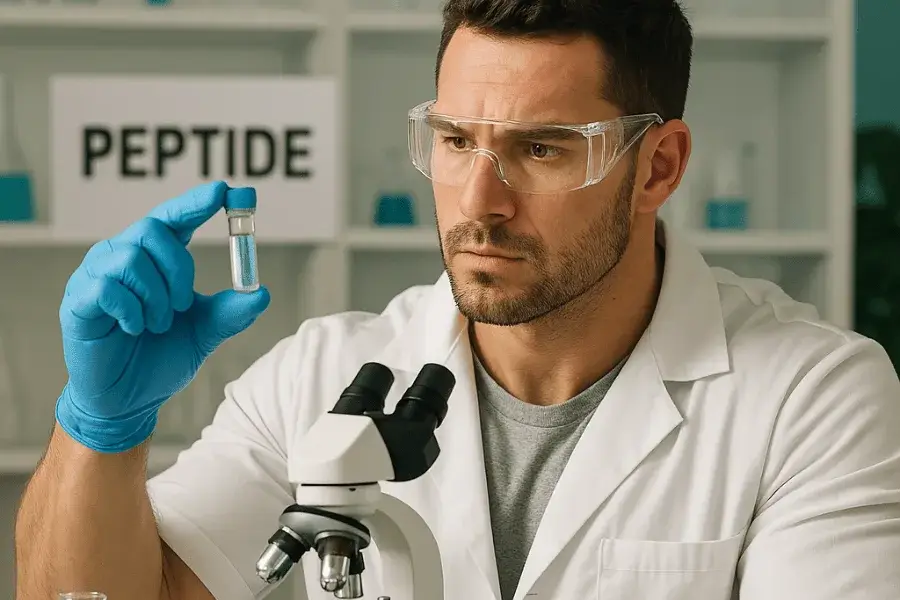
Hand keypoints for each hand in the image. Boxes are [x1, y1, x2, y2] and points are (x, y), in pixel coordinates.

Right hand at [55, 181, 270, 452]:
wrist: (130, 400)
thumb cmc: (162, 358)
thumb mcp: (205, 332)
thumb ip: (231, 311)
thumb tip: (261, 292)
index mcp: (154, 259)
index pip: (174, 217)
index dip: (196, 202)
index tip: (224, 191)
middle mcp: (122, 257)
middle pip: (153, 229)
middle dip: (179, 267)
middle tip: (184, 304)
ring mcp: (96, 276)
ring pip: (131, 258)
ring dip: (156, 297)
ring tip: (158, 325)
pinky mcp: (77, 300)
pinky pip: (107, 287)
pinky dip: (131, 309)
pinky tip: (133, 329)